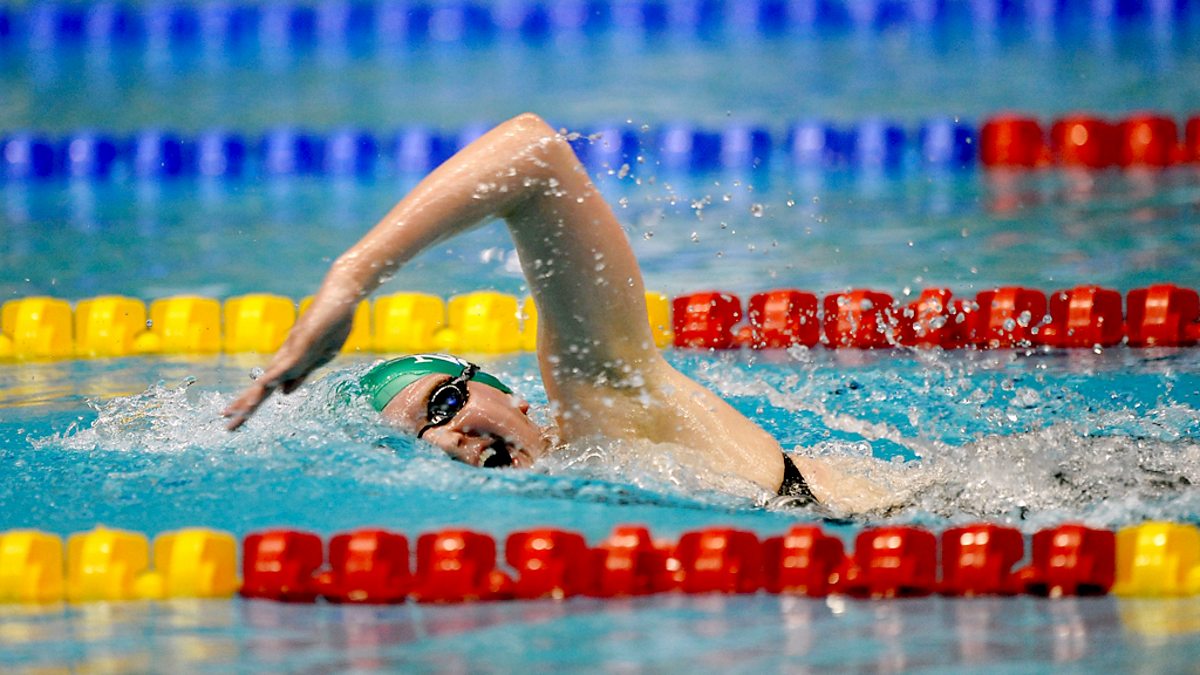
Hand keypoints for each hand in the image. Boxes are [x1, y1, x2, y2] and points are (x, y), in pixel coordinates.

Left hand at [222, 303, 354, 429]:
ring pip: (270, 377)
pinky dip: (277, 374)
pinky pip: (289, 362)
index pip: (265, 390)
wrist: (340, 299)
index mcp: (289, 366)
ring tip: (239, 412)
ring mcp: (293, 350)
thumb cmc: (331, 326)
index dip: (249, 405)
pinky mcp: (304, 341)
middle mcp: (285, 359)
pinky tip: (265, 384)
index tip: (233, 420)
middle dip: (244, 407)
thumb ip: (301, 375)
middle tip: (226, 426)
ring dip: (254, 396)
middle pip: (261, 387)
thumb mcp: (318, 360)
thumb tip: (284, 394)